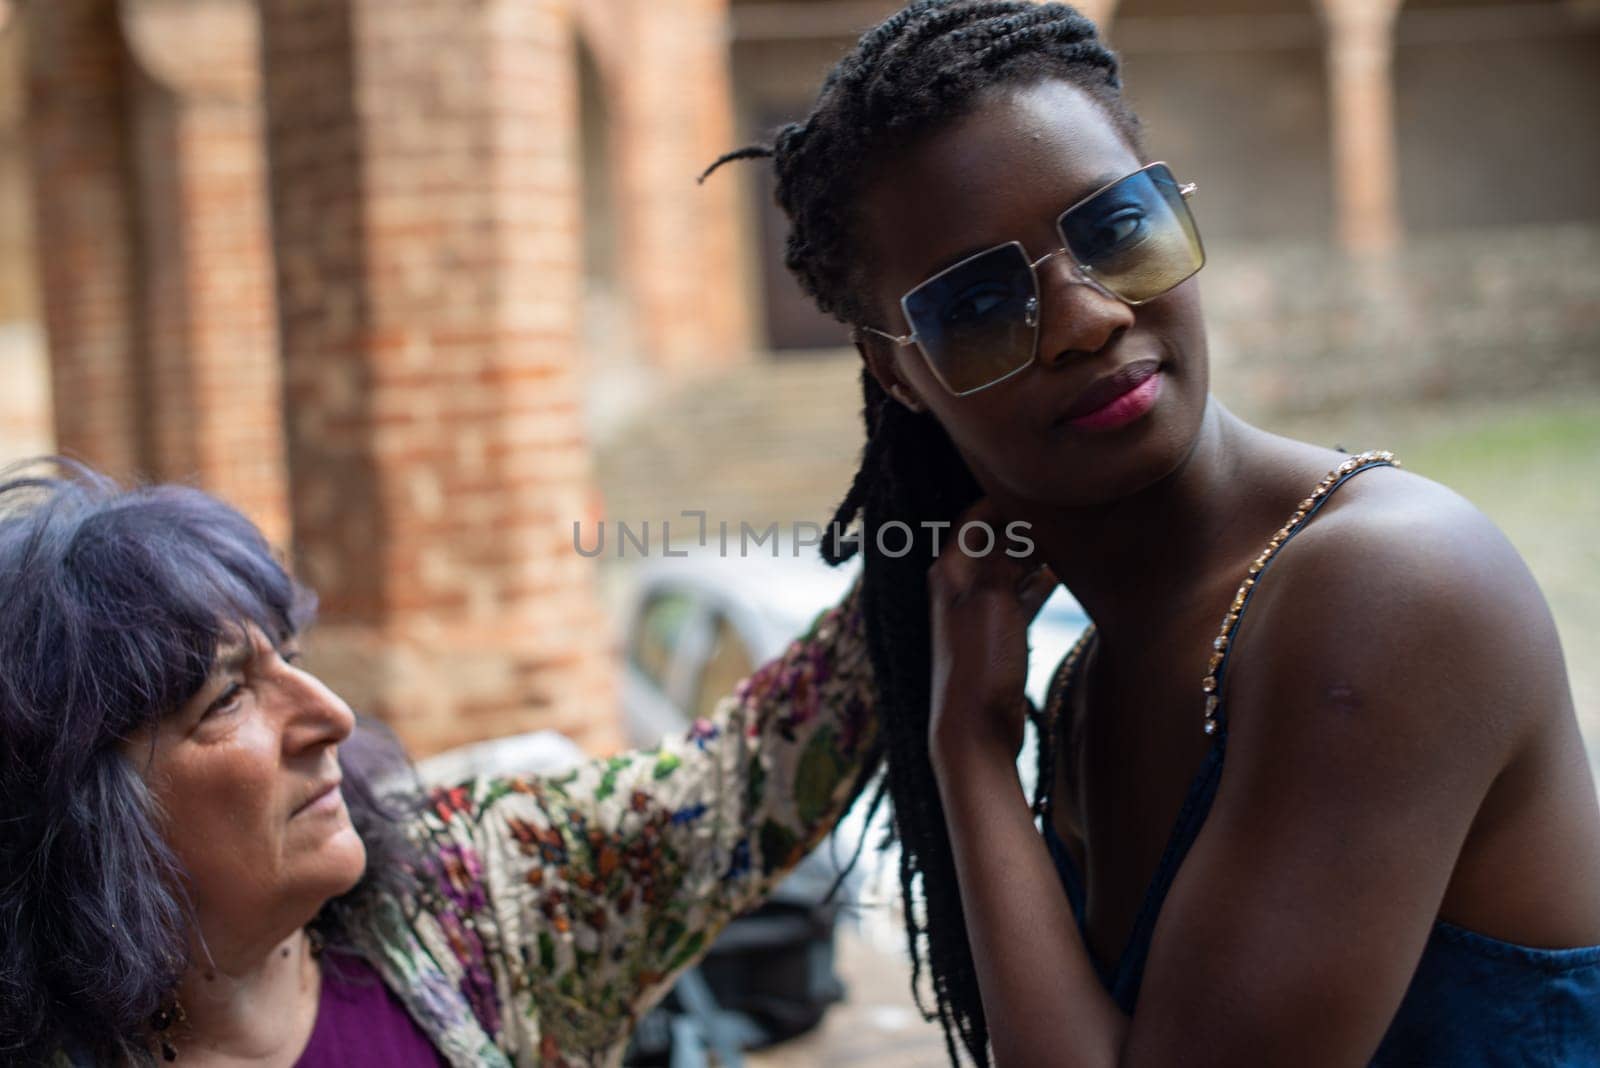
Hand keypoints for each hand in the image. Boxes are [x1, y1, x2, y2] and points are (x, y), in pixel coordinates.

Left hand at [926, 498, 1056, 777]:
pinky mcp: (995, 638)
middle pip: (992, 541)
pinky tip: (1065, 576)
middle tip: (1064, 510)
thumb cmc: (979, 665)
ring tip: (1072, 538)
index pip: (974, 518)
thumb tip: (1019, 522)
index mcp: (948, 573)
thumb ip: (1003, 557)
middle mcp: (957, 589)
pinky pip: (1018, 598)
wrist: (974, 731)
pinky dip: (1038, 585)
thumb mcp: (993, 601)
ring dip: (1035, 555)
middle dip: (1024, 526)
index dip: (1003, 499)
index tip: (1039, 485)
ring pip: (1008, 569)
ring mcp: (976, 614)